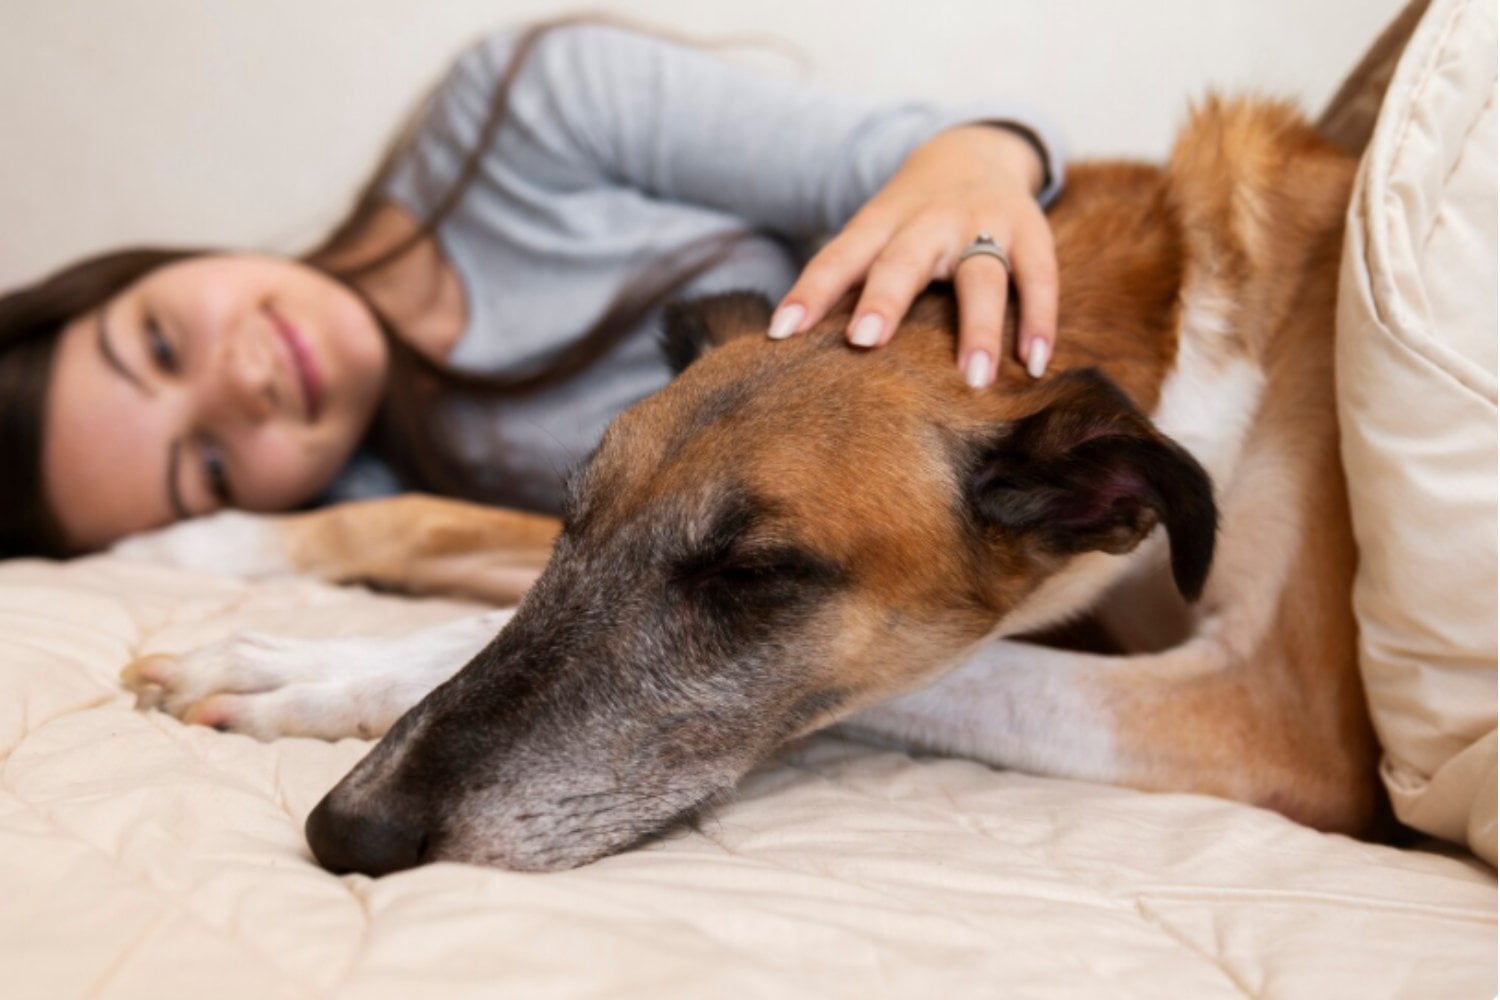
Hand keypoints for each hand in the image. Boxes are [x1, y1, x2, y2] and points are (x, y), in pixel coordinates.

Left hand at [767, 125, 1058, 386]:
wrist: (974, 151)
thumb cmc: (910, 219)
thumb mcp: (873, 234)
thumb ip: (844, 280)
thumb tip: (786, 345)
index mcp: (881, 222)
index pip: (838, 257)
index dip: (810, 292)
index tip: (782, 332)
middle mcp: (930, 220)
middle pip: (904, 260)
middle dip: (884, 299)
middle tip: (865, 342)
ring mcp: (984, 223)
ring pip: (981, 276)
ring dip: (978, 328)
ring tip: (974, 380)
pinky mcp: (1031, 232)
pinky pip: (1038, 278)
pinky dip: (1039, 321)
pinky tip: (1034, 364)